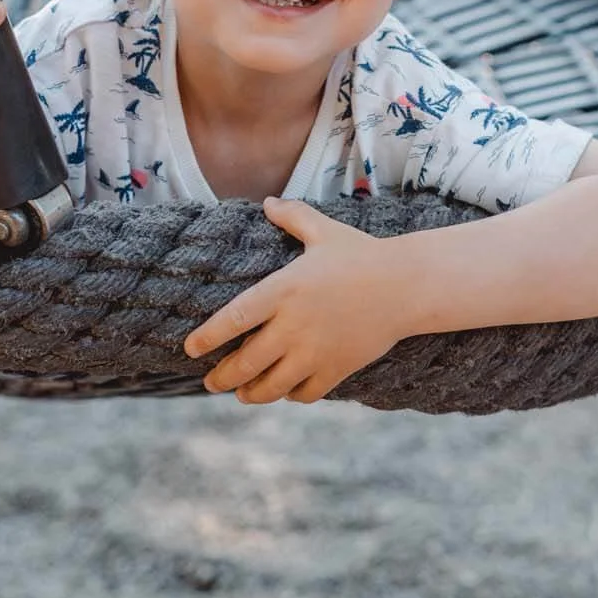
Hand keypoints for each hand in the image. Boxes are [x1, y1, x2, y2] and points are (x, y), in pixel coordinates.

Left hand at [184, 197, 408, 404]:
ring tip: (241, 394)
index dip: (208, 337)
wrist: (407, 285)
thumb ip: (293, 217)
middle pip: (245, 363)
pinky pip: (304, 393)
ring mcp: (315, 351)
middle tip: (210, 382)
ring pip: (271, 386)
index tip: (190, 350)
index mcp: (284, 289)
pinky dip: (290, 395)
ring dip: (251, 394)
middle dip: (222, 378)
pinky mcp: (337, 368)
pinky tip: (285, 390)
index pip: (234, 319)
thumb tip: (267, 203)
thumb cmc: (362, 255)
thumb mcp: (324, 231)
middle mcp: (294, 325)